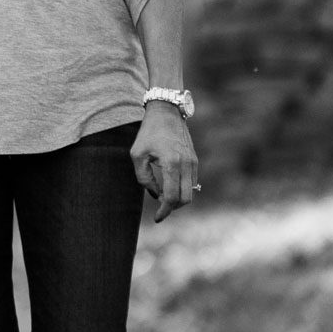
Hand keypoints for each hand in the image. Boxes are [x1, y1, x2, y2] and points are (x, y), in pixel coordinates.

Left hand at [130, 103, 198, 222]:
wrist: (166, 113)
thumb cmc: (148, 133)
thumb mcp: (137, 155)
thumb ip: (144, 178)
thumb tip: (156, 195)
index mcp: (172, 164)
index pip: (172, 197)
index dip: (165, 211)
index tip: (157, 218)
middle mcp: (186, 165)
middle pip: (185, 199)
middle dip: (173, 207)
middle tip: (159, 208)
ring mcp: (193, 162)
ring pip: (191, 192)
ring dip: (178, 198)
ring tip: (162, 195)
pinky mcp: (195, 160)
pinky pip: (192, 182)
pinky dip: (182, 188)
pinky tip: (169, 185)